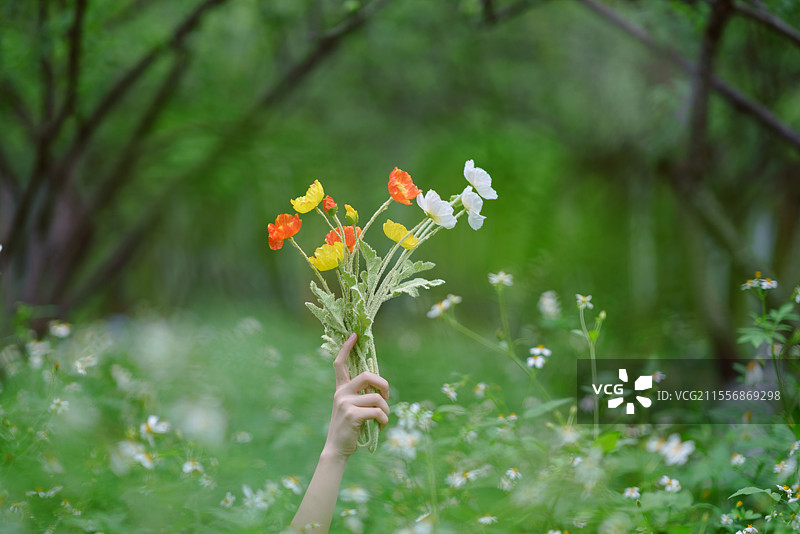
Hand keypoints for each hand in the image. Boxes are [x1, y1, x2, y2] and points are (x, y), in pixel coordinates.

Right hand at [323, 333, 389, 457]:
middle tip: (386, 397)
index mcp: (341, 389)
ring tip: (383, 419)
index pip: (340, 363)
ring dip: (385, 410)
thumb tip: (380, 388)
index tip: (354, 335)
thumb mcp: (351, 408)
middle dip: (384, 384)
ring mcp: (345, 404)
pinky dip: (384, 420)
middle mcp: (341, 393)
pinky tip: (381, 426)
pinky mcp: (352, 415)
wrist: (337, 450)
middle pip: (367, 375)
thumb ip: (361, 395)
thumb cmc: (349, 428)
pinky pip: (377, 411)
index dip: (347, 348)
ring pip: (377, 398)